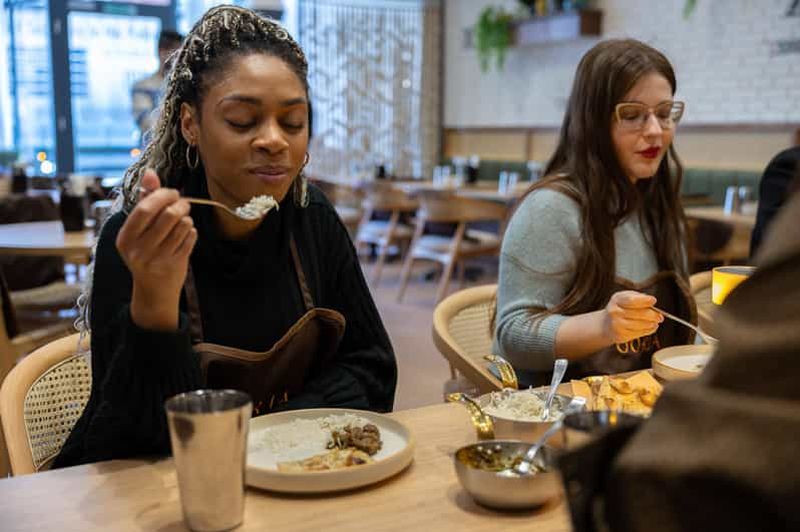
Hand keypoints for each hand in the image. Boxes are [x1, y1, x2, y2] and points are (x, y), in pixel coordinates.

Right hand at [116, 169, 196, 329]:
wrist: (153, 290)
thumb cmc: (146, 251)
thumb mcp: (139, 229)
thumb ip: (144, 199)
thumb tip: (150, 173)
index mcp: (125, 238)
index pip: (144, 209)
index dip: (162, 196)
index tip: (171, 193)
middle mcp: (138, 250)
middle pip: (167, 215)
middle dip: (179, 205)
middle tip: (183, 204)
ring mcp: (157, 259)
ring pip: (182, 226)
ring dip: (187, 218)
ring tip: (183, 220)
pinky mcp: (175, 265)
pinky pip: (191, 238)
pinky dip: (192, 232)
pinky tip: (186, 234)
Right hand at [602, 290, 662, 344]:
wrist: (606, 324)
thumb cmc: (621, 308)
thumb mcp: (625, 297)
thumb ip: (638, 297)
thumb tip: (652, 302)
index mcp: (617, 300)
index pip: (632, 300)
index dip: (644, 301)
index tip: (653, 301)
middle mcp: (615, 312)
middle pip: (638, 314)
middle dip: (652, 315)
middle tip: (660, 316)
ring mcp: (617, 325)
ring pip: (640, 325)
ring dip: (651, 324)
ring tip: (656, 322)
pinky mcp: (621, 335)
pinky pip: (639, 333)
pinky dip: (648, 330)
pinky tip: (651, 327)